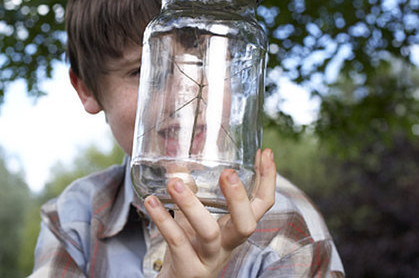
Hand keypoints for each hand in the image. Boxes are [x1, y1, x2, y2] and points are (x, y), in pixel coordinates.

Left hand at [144, 148, 275, 277]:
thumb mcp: (193, 219)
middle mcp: (228, 245)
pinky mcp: (188, 268)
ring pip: (208, 233)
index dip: (268, 180)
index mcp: (235, 229)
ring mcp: (209, 258)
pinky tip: (151, 201)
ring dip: (191, 205)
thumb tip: (179, 166)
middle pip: (247, 224)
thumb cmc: (188, 248)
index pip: (262, 205)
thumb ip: (192, 195)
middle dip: (239, 198)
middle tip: (228, 172)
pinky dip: (163, 220)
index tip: (266, 152)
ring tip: (174, 182)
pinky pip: (177, 241)